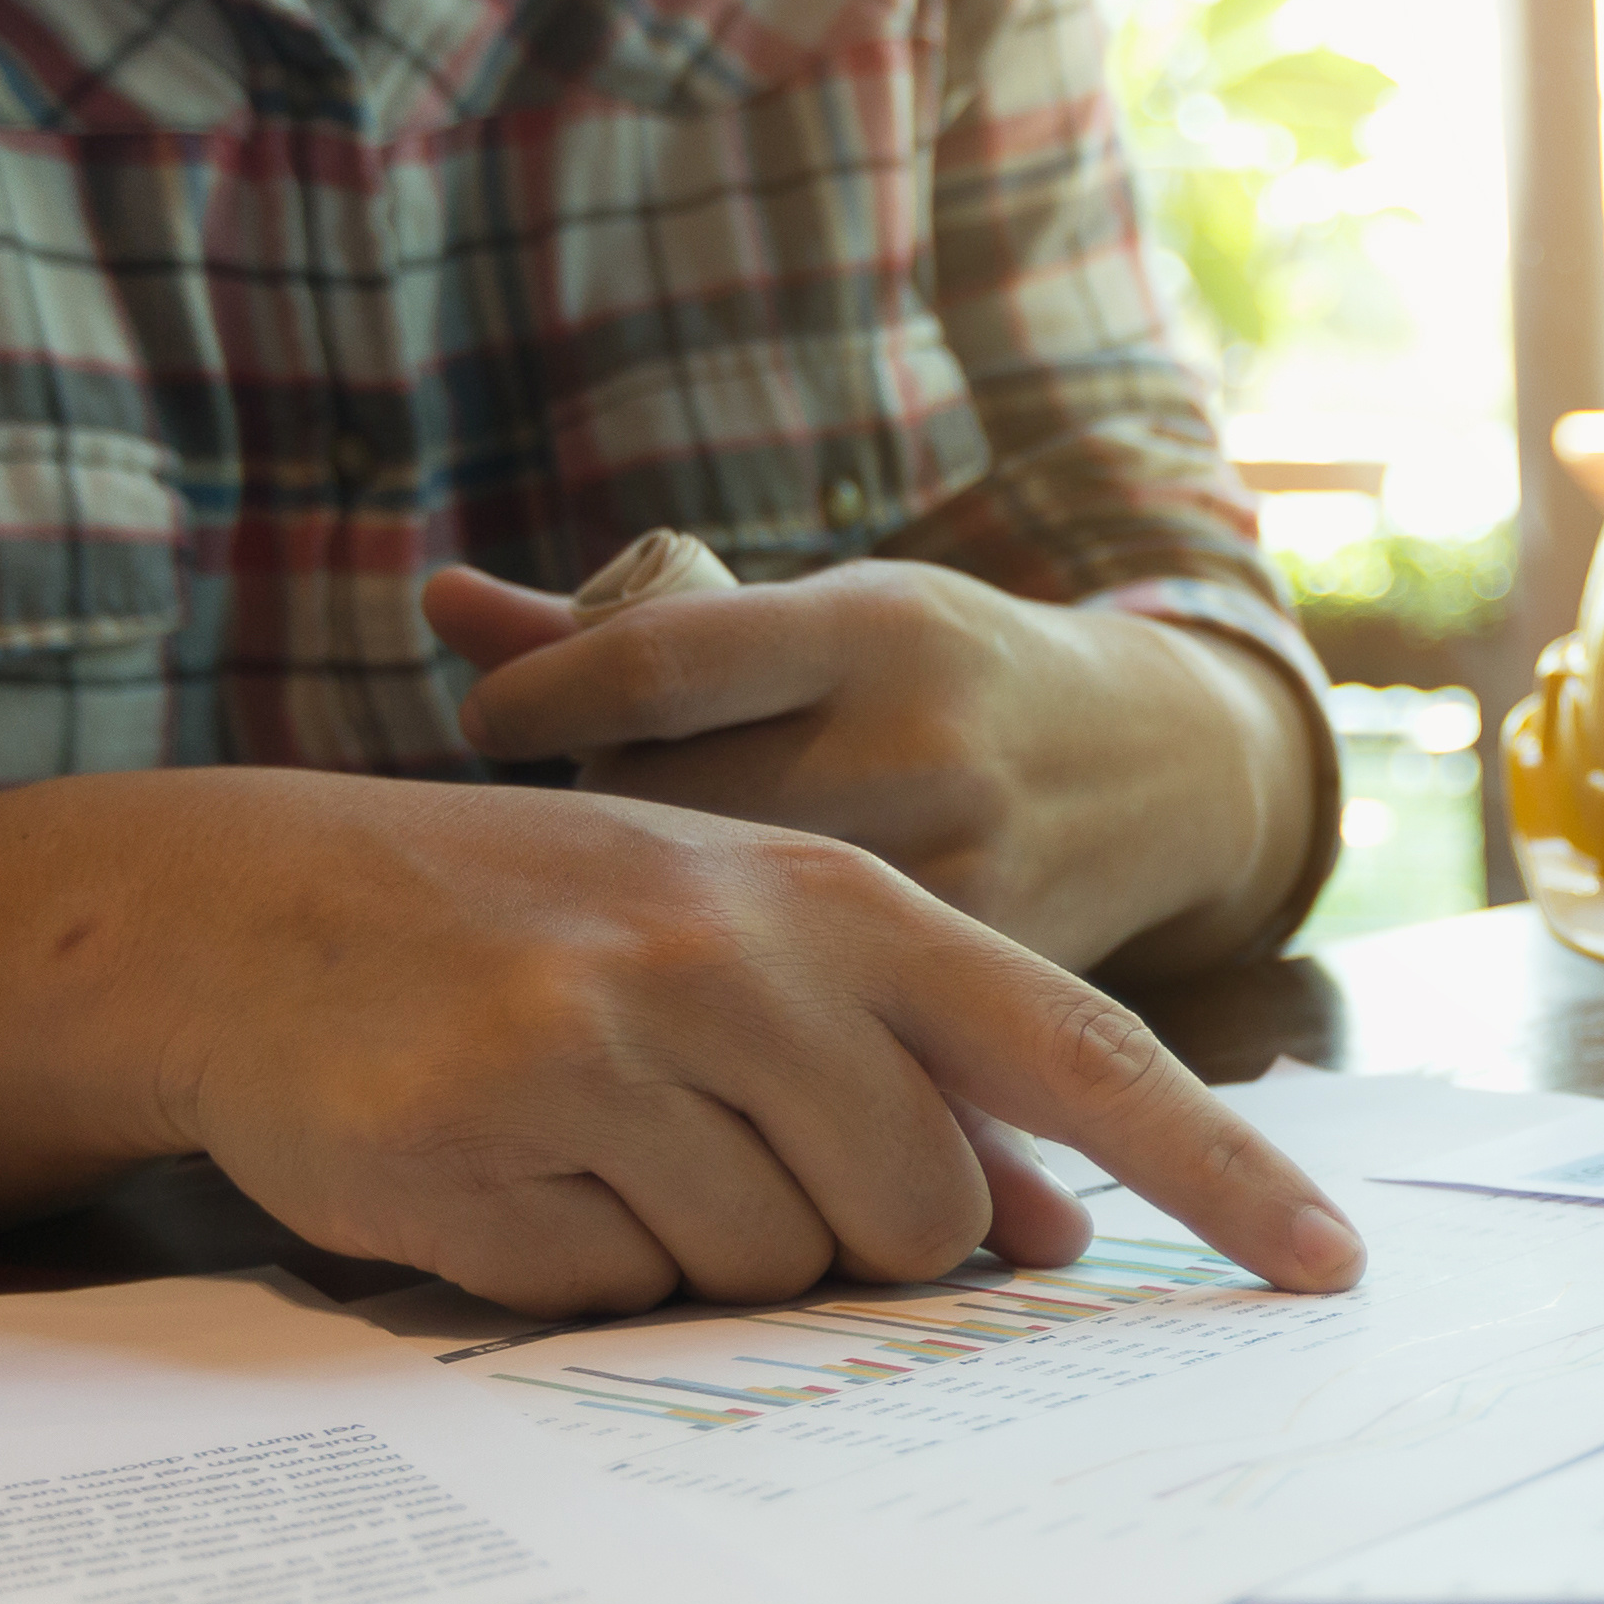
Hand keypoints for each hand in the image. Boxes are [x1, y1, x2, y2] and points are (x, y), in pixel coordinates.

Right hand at [82, 769, 1363, 1317]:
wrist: (252, 906)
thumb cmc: (540, 935)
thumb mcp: (748, 953)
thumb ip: (910, 1072)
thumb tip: (1045, 1232)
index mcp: (842, 902)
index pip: (1085, 1054)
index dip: (1216, 1172)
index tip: (1329, 1268)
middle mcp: (744, 959)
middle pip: (921, 1215)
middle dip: (850, 1234)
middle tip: (718, 1148)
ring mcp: (610, 1043)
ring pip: (772, 1270)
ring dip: (701, 1250)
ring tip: (598, 1139)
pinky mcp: (487, 1134)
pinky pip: (613, 1295)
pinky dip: (574, 1265)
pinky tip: (506, 1166)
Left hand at [427, 560, 1315, 980]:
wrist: (1167, 767)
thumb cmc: (946, 676)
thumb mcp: (823, 618)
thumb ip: (630, 628)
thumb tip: (436, 599)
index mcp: (871, 629)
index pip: (656, 659)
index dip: (540, 693)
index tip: (491, 718)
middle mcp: (921, 739)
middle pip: (674, 807)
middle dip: (595, 827)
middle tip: (569, 830)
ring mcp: (963, 860)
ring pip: (739, 926)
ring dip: (659, 930)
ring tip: (638, 909)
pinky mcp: (989, 964)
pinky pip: (824, 1005)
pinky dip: (755, 1002)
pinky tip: (723, 989)